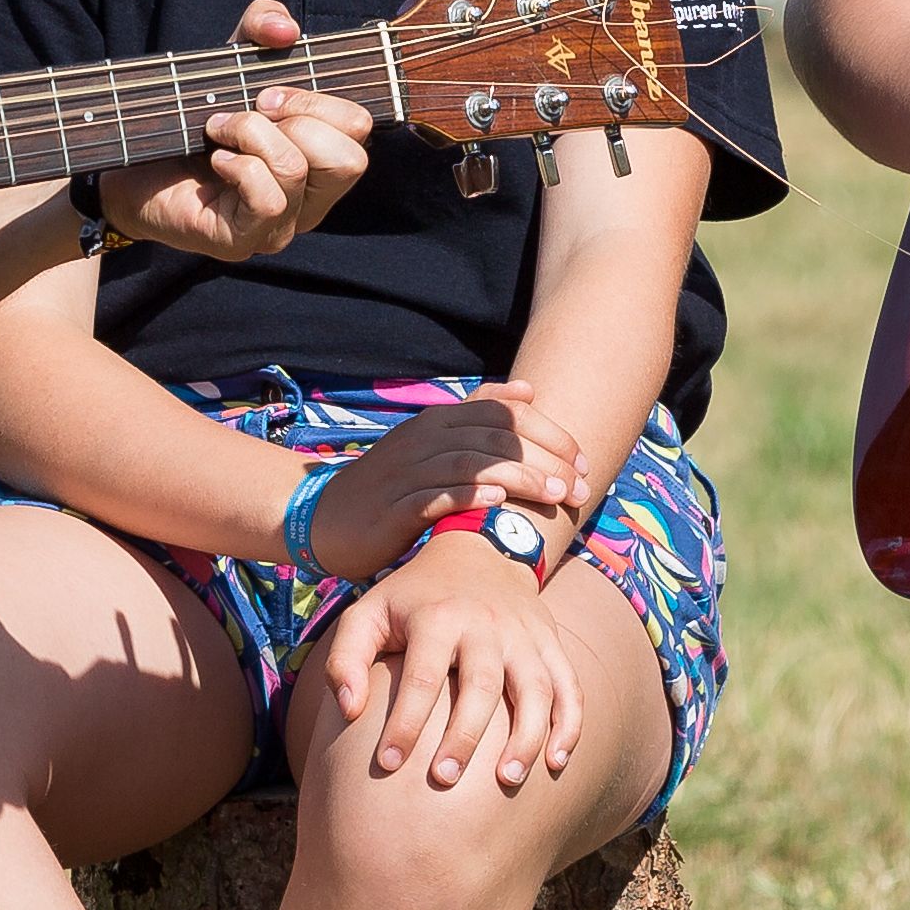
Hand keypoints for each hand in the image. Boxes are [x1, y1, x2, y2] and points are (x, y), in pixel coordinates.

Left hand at [104, 0, 374, 262]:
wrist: (133, 157)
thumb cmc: (193, 114)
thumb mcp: (234, 57)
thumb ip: (263, 24)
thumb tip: (285, 30)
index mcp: (322, 160)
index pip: (359, 128)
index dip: (318, 99)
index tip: (268, 91)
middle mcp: (312, 200)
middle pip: (349, 158)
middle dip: (295, 117)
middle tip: (251, 109)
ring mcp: (281, 226)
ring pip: (296, 169)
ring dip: (249, 132)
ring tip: (218, 129)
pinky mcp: (245, 241)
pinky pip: (267, 198)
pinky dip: (237, 165)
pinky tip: (215, 159)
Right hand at [305, 384, 591, 583]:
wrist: (326, 519)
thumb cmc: (392, 486)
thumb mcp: (433, 444)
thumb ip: (477, 417)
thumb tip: (529, 390)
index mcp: (439, 420)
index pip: (504, 412)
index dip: (549, 432)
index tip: (584, 459)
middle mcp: (425, 438)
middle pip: (496, 437)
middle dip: (547, 459)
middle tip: (582, 485)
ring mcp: (408, 471)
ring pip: (472, 463)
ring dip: (520, 477)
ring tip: (557, 494)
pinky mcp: (394, 507)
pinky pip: (434, 495)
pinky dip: (468, 494)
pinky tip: (497, 499)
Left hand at [310, 524, 586, 793]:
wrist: (477, 552)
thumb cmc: (413, 599)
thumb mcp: (367, 613)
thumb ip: (346, 660)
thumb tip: (349, 712)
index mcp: (437, 617)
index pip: (422, 677)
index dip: (404, 723)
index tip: (387, 764)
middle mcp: (485, 624)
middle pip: (481, 685)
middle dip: (464, 736)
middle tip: (443, 780)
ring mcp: (524, 635)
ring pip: (534, 688)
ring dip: (526, 737)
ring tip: (507, 780)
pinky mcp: (551, 644)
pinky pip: (569, 686)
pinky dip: (568, 725)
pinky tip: (557, 763)